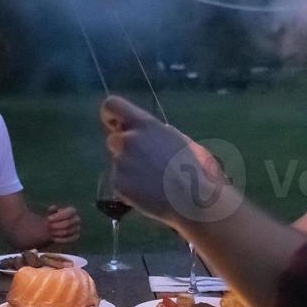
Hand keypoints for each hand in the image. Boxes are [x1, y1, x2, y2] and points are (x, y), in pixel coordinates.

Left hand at [44, 204, 80, 244]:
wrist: (53, 228)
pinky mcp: (76, 237)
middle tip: (49, 226)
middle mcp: (76, 219)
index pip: (69, 213)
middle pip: (67, 223)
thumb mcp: (50, 213)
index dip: (58, 216)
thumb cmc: (52, 218)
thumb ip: (51, 210)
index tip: (48, 219)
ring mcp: (77, 228)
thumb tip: (54, 207)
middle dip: (56, 225)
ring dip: (56, 232)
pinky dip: (60, 240)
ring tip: (50, 232)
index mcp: (72, 211)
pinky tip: (54, 238)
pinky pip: (69, 239)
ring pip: (67, 232)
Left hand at [100, 96, 238, 227]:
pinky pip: (119, 183)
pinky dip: (129, 188)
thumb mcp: (181, 141)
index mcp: (146, 125)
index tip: (116, 125)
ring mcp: (121, 162)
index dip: (111, 115)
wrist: (192, 201)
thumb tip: (150, 133)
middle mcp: (129, 140)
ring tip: (151, 182)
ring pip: (118, 163)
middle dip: (124, 149)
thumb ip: (159, 134)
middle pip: (113, 140)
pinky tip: (148, 194)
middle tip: (144, 164)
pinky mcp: (118, 184)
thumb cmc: (195, 169)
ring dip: (128, 170)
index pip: (113, 105)